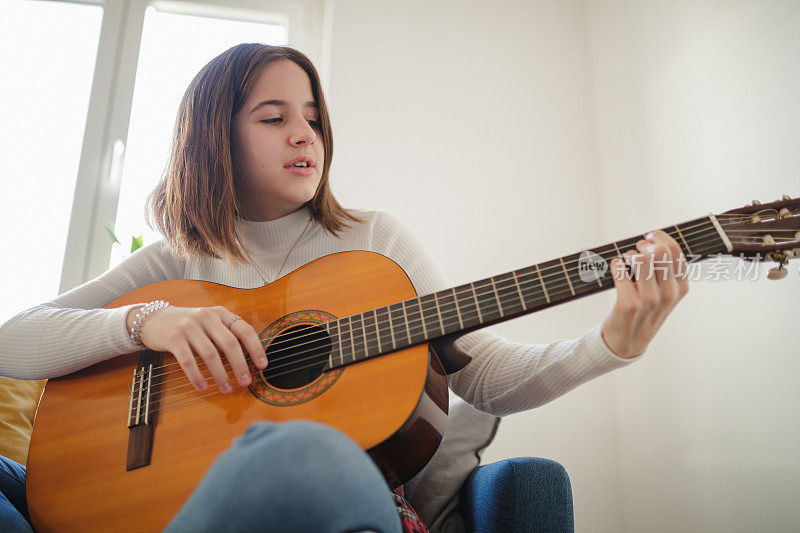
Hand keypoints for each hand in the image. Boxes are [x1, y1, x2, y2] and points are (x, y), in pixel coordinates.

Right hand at [126, 306, 267, 392]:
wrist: (154, 319)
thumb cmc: (188, 325)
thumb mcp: (209, 323)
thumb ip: (226, 334)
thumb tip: (249, 359)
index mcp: (220, 313)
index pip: (244, 330)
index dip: (256, 348)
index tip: (262, 365)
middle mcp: (206, 317)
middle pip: (229, 344)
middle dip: (240, 366)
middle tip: (246, 382)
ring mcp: (189, 326)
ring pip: (210, 354)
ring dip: (221, 375)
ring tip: (227, 389)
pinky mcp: (173, 338)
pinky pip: (188, 361)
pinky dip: (197, 376)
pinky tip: (203, 387)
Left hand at [601, 230, 688, 357]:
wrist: (628, 341)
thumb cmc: (645, 311)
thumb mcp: (665, 294)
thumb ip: (666, 270)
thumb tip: (656, 239)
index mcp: (681, 288)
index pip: (675, 250)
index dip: (660, 237)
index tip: (649, 237)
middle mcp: (669, 294)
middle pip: (659, 251)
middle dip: (644, 244)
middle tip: (637, 248)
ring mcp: (649, 300)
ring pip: (641, 258)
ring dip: (630, 254)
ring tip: (627, 260)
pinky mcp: (629, 304)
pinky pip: (620, 270)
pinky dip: (616, 265)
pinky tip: (617, 268)